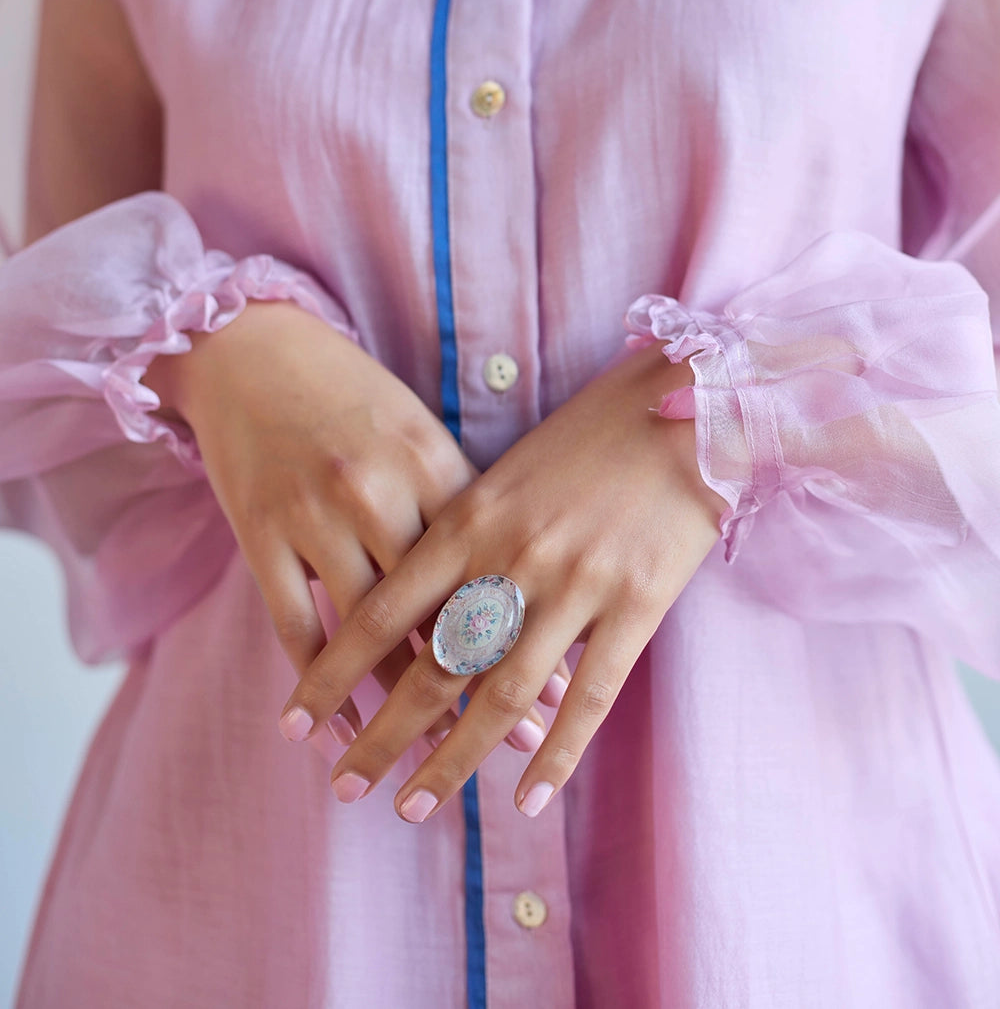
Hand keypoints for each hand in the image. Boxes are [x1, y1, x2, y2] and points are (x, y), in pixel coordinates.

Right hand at [144, 297, 569, 753]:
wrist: (253, 349)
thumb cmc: (355, 398)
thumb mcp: (421, 434)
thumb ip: (468, 506)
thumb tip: (524, 591)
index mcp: (432, 461)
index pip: (489, 569)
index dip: (526, 638)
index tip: (559, 701)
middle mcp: (377, 490)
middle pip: (435, 610)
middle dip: (475, 690)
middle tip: (506, 753)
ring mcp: (314, 514)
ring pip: (368, 635)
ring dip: (397, 710)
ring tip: (424, 767)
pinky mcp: (260, 533)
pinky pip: (295, 628)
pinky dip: (317, 688)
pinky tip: (333, 733)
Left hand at [278, 339, 724, 820]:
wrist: (685, 404)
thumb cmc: (585, 438)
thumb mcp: (504, 476)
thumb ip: (460, 541)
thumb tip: (414, 620)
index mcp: (469, 516)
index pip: (381, 612)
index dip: (332, 675)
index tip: (294, 724)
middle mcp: (513, 554)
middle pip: (433, 665)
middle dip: (382, 735)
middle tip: (345, 788)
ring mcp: (577, 581)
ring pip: (503, 693)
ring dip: (453, 759)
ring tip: (413, 807)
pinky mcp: (638, 602)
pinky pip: (591, 696)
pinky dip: (557, 755)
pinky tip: (527, 801)